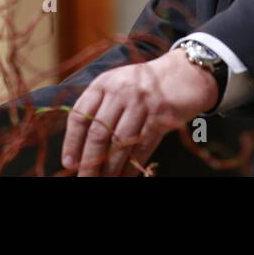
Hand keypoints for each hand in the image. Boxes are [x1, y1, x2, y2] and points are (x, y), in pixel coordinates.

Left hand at [61, 48, 218, 176]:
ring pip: (119, 143)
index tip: (69, 162)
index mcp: (104, 83)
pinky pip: (142, 147)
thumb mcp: (117, 84)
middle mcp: (120, 91)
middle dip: (88, 162)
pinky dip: (132, 166)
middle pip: (98, 133)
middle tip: (84, 178)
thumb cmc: (145, 83)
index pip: (80, 115)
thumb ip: (98, 105)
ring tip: (104, 181)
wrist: (184, 73)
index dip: (72, 142)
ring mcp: (142, 104)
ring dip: (110, 168)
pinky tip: (125, 177)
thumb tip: (79, 143)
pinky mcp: (161, 117)